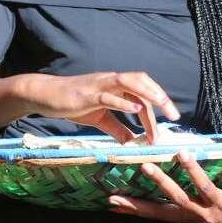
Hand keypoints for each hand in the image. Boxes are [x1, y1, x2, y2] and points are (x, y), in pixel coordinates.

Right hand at [29, 71, 180, 143]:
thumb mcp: (99, 118)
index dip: (158, 104)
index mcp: (116, 85)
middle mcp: (112, 80)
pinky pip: (109, 95)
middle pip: (142, 81)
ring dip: (147, 94)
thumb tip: (130, 141)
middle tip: (174, 114)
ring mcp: (100, 84)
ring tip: (162, 108)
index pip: (143, 90)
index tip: (170, 119)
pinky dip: (124, 100)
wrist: (47, 96)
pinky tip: (136, 107)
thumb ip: (116, 128)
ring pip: (129, 83)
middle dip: (160, 96)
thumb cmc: (73, 103)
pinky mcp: (88, 93)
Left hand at [106, 151, 221, 222]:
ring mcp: (186, 219)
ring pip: (159, 213)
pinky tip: (119, 206)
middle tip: (146, 166)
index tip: (183, 153)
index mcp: (218, 203)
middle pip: (177, 198)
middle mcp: (199, 212)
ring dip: (138, 205)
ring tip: (116, 197)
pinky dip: (136, 211)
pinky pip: (154, 217)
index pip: (204, 185)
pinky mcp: (178, 221)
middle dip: (161, 182)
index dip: (194, 171)